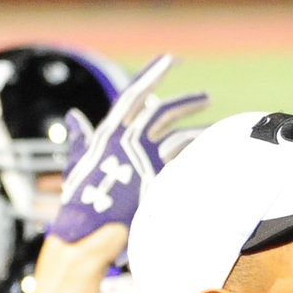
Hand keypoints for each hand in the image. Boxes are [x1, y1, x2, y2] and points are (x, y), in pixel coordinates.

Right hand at [48, 54, 209, 242]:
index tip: (170, 59)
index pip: (134, 95)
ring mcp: (146, 162)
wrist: (89, 233)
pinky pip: (185, 164)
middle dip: (186, 102)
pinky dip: (200, 156)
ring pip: (180, 136)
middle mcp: (129, 143)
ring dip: (201, 131)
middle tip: (206, 97)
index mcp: (109, 134)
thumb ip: (81, 138)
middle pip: (163, 113)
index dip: (153, 74)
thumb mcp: (79, 162)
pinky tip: (216, 154)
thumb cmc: (81, 199)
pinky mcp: (158, 182)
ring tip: (219, 128)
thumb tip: (73, 116)